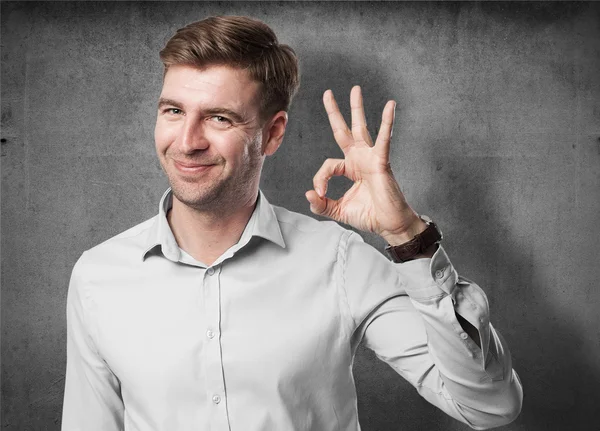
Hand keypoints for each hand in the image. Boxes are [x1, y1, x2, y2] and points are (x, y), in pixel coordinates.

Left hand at [305, 86, 425, 245]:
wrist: (389, 225)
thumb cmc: (369, 215)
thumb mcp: (338, 210)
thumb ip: (321, 204)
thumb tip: (308, 194)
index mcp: (349, 168)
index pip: (328, 165)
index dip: (320, 179)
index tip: (319, 193)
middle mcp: (359, 159)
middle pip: (343, 131)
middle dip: (335, 112)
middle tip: (327, 93)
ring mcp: (370, 158)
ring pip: (361, 128)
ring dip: (357, 108)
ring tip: (355, 89)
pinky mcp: (382, 161)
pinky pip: (384, 139)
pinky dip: (388, 122)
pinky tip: (390, 105)